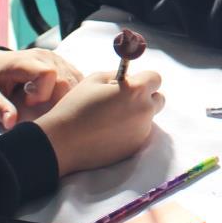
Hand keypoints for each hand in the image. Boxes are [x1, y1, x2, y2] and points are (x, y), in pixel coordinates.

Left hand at [0, 48, 83, 129]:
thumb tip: (11, 124)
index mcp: (25, 61)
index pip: (48, 74)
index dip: (44, 93)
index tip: (29, 102)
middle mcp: (44, 55)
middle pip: (65, 80)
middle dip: (56, 100)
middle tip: (40, 107)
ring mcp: (55, 57)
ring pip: (74, 79)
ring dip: (66, 97)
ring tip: (48, 104)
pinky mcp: (62, 62)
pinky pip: (76, 78)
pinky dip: (72, 92)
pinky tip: (59, 100)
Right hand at [34, 69, 163, 175]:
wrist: (62, 142)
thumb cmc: (76, 106)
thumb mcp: (94, 79)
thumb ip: (117, 75)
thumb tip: (129, 77)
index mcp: (136, 90)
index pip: (156, 78)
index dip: (144, 79)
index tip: (132, 82)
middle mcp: (144, 110)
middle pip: (159, 99)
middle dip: (146, 97)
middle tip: (125, 99)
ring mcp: (142, 131)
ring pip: (148, 118)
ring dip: (137, 115)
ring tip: (111, 118)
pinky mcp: (135, 147)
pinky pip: (139, 133)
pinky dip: (129, 131)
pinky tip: (108, 132)